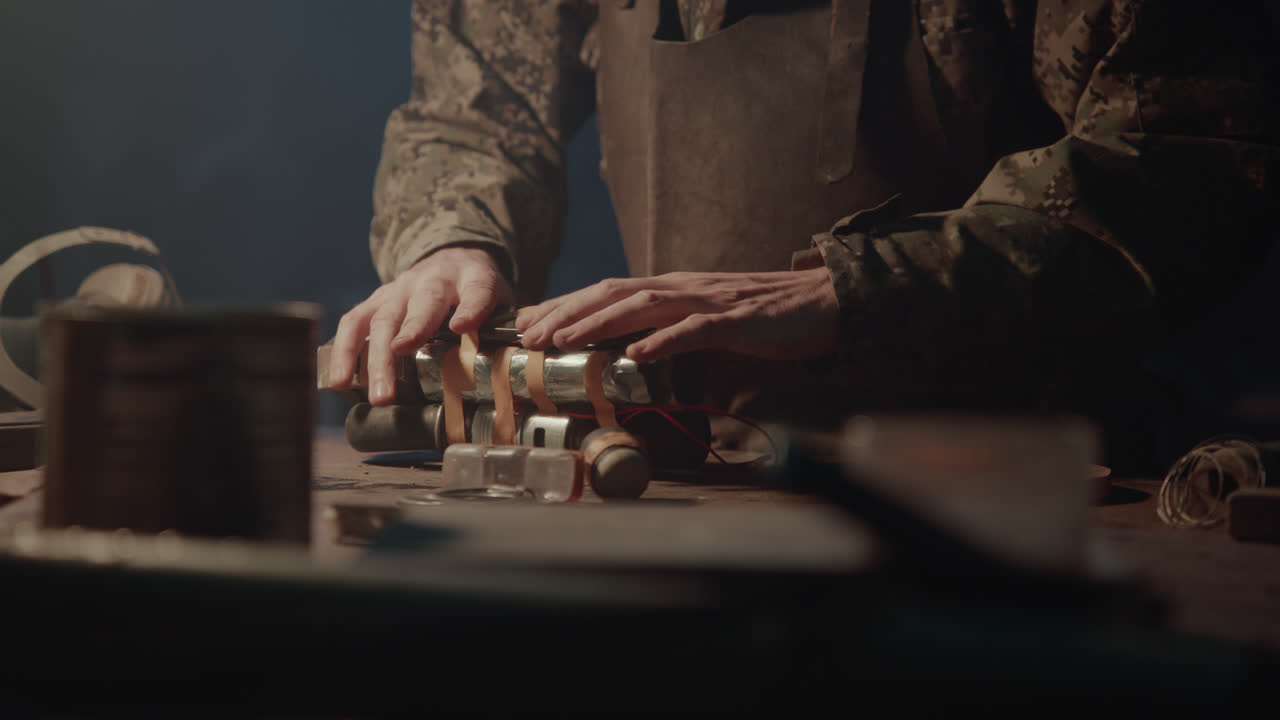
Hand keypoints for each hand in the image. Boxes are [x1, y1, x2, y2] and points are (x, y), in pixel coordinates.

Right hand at [329, 246, 512, 404]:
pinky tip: (341, 381)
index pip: (476, 290)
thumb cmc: (477, 291)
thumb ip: (504, 328)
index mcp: (473, 277)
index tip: (463, 327)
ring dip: (375, 359)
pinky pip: (355, 322)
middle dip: (410, 335)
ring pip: (382, 318)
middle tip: (404, 363)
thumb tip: (510, 370)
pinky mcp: (377, 300)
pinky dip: (345, 352)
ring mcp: (400, 289)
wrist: (453, 257)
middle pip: (421, 305)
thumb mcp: (502, 301)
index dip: (470, 308)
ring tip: (375, 394)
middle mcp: (432, 279)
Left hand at [515, 268, 839, 362]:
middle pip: (614, 292)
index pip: (608, 291)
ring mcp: (708, 302)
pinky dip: (663, 341)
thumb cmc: (762, 315)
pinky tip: (637, 355)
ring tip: (566, 341)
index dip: (566, 304)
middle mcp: (682, 287)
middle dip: (568, 312)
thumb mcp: (705, 318)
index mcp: (673, 288)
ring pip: (643, 306)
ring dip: (599, 323)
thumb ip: (668, 326)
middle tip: (531, 334)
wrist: (821, 302)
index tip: (528, 322)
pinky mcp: (736, 321)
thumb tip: (628, 348)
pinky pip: (694, 329)